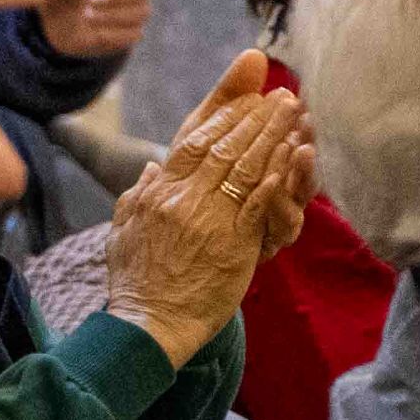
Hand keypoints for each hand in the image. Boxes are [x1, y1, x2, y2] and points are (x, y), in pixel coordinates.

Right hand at [99, 48, 308, 361]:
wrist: (149, 324)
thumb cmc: (136, 283)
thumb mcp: (124, 232)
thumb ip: (138, 197)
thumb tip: (150, 169)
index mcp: (159, 193)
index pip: (193, 142)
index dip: (223, 117)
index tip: (247, 99)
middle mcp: (183, 200)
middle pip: (226, 147)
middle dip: (257, 118)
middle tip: (282, 96)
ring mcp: (208, 220)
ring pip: (246, 168)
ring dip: (274, 137)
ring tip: (295, 114)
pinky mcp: (233, 244)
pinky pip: (257, 203)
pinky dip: (275, 177)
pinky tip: (292, 156)